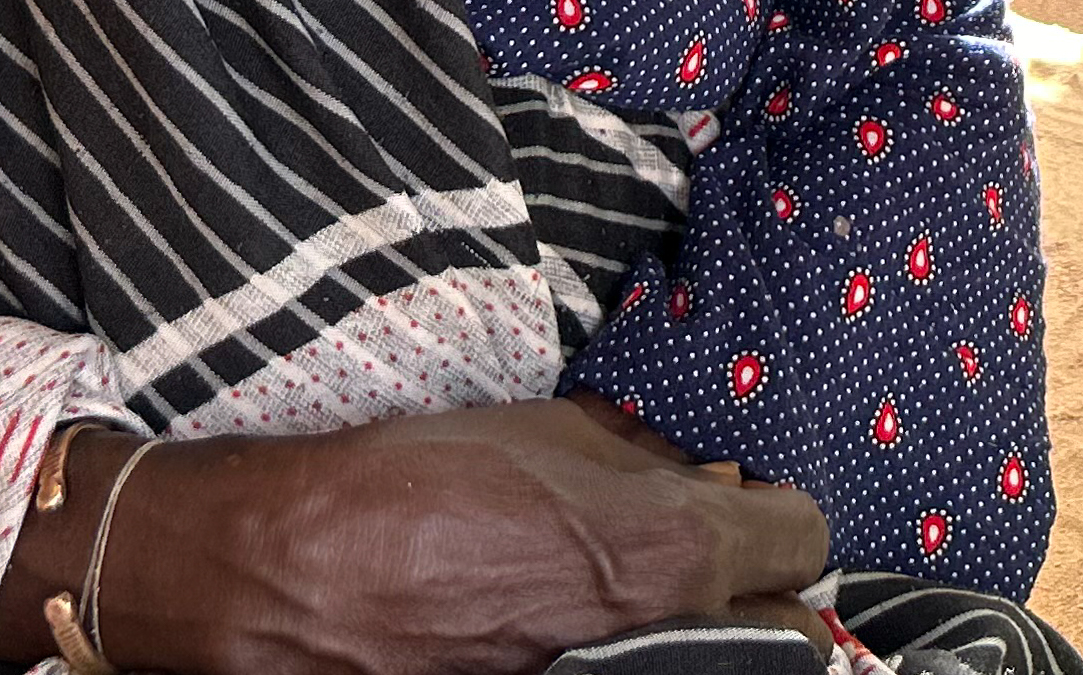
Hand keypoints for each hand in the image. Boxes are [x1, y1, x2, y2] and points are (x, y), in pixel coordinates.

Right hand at [15, 401, 832, 674]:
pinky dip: (618, 647)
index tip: (747, 499)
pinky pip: (627, 673)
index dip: (773, 510)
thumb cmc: (407, 486)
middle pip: (775, 623)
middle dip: (744, 585)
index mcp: (660, 554)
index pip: (797, 539)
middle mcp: (651, 641)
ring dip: (689, 625)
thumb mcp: (543, 433)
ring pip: (705, 659)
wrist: (286, 581)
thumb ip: (641, 457)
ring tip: (627, 588)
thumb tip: (696, 473)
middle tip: (701, 552)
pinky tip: (563, 617)